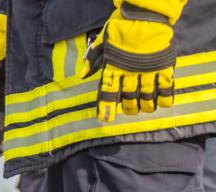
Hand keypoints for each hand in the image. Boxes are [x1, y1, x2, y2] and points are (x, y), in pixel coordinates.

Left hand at [84, 1, 182, 122]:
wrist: (143, 15)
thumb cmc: (120, 27)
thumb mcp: (102, 42)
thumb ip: (92, 59)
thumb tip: (82, 75)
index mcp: (113, 69)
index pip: (107, 93)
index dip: (106, 107)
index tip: (105, 119)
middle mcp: (129, 73)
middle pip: (129, 98)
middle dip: (129, 108)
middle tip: (131, 111)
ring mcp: (147, 70)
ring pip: (147, 95)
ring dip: (146, 105)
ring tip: (147, 109)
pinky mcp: (163, 65)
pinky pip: (166, 85)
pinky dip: (166, 96)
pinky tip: (165, 104)